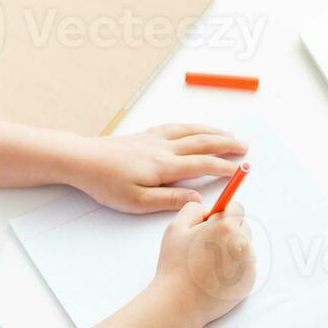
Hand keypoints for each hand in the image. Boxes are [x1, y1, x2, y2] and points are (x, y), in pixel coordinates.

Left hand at [68, 124, 246, 212]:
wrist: (82, 160)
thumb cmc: (107, 184)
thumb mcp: (138, 202)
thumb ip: (170, 201)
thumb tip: (198, 200)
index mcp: (165, 165)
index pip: (202, 164)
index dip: (223, 166)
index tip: (239, 170)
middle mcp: (164, 147)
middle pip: (202, 141)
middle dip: (226, 144)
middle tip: (245, 147)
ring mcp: (155, 138)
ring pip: (192, 130)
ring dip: (214, 131)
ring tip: (230, 135)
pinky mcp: (146, 135)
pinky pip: (177, 126)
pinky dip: (194, 126)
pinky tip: (197, 128)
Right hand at [150, 201, 255, 327]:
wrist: (179, 303)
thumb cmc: (175, 265)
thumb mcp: (176, 227)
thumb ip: (194, 209)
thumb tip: (210, 209)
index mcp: (226, 227)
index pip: (237, 208)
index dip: (223, 213)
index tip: (213, 222)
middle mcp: (242, 244)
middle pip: (242, 226)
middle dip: (228, 231)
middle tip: (206, 245)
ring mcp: (248, 264)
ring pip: (244, 247)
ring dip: (232, 249)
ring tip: (209, 263)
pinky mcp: (249, 281)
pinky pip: (245, 266)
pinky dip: (234, 268)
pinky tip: (215, 276)